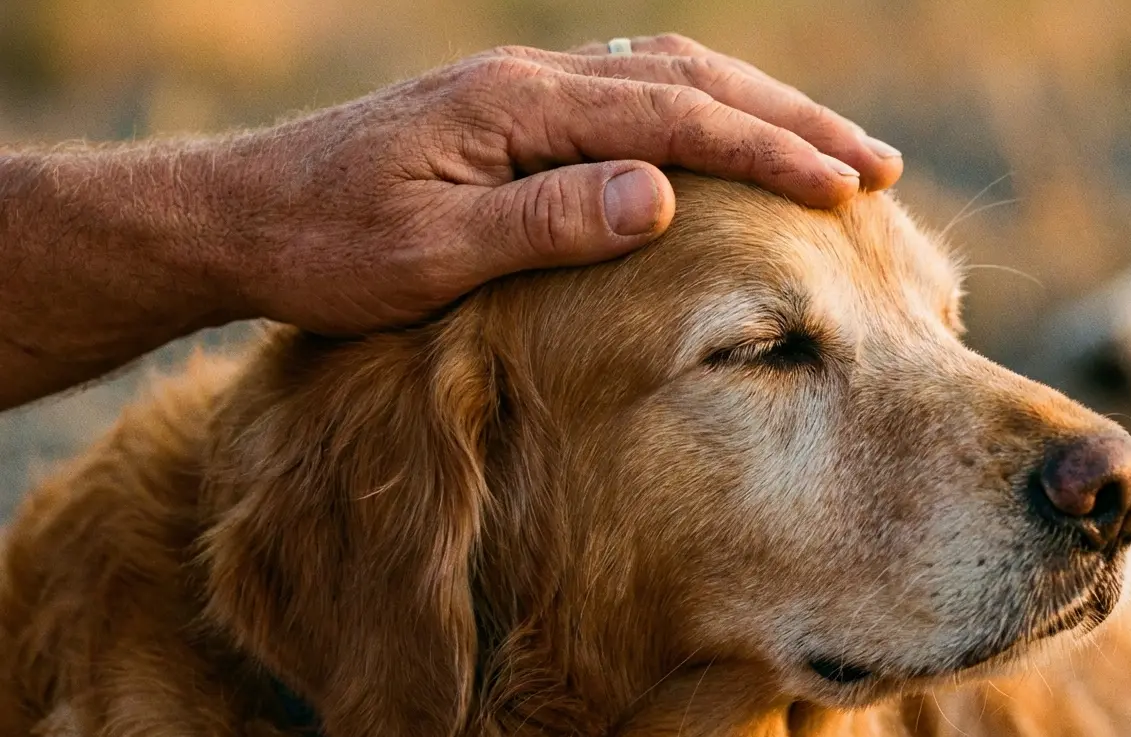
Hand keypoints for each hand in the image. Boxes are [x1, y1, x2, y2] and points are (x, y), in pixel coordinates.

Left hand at [215, 34, 903, 334]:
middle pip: (689, 80)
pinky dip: (699, 112)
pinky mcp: (513, 113)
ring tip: (829, 149)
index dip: (768, 151)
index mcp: (519, 107)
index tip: (847, 187)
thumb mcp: (431, 253)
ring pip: (667, 78)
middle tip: (878, 165)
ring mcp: (523, 90)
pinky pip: (630, 94)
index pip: (673, 121)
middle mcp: (532, 81)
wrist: (241, 218)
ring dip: (755, 109)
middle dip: (791, 121)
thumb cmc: (327, 249)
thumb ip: (547, 220)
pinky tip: (724, 138)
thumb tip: (663, 195)